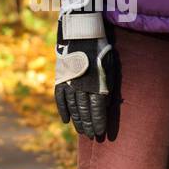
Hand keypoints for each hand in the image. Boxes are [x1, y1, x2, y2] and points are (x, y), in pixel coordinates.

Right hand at [54, 14, 115, 137]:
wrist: (81, 33)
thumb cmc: (101, 50)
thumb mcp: (109, 67)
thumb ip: (107, 86)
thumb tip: (105, 104)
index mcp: (96, 84)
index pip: (97, 110)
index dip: (99, 122)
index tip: (101, 133)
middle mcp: (81, 87)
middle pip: (84, 111)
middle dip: (89, 125)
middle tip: (92, 136)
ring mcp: (69, 83)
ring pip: (72, 107)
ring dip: (77, 120)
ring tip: (81, 130)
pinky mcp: (61, 78)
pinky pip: (60, 98)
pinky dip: (63, 110)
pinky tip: (66, 120)